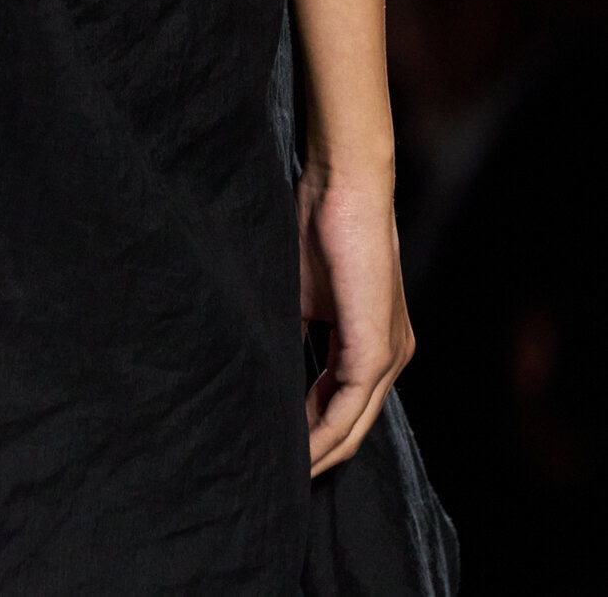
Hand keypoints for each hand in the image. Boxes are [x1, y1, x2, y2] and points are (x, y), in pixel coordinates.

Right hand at [297, 165, 414, 475]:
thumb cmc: (316, 224)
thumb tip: (268, 369)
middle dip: (317, 454)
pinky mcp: (375, 348)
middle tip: (277, 476)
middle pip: (353, 425)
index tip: (279, 450)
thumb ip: (296, 334)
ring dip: (318, 452)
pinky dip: (321, 432)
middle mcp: (392, 354)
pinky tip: (296, 448)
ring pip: (353, 424)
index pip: (345, 403)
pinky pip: (348, 407)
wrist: (343, 184)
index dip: (313, 431)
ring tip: (282, 471)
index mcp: (374, 340)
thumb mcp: (300, 294)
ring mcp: (389, 354)